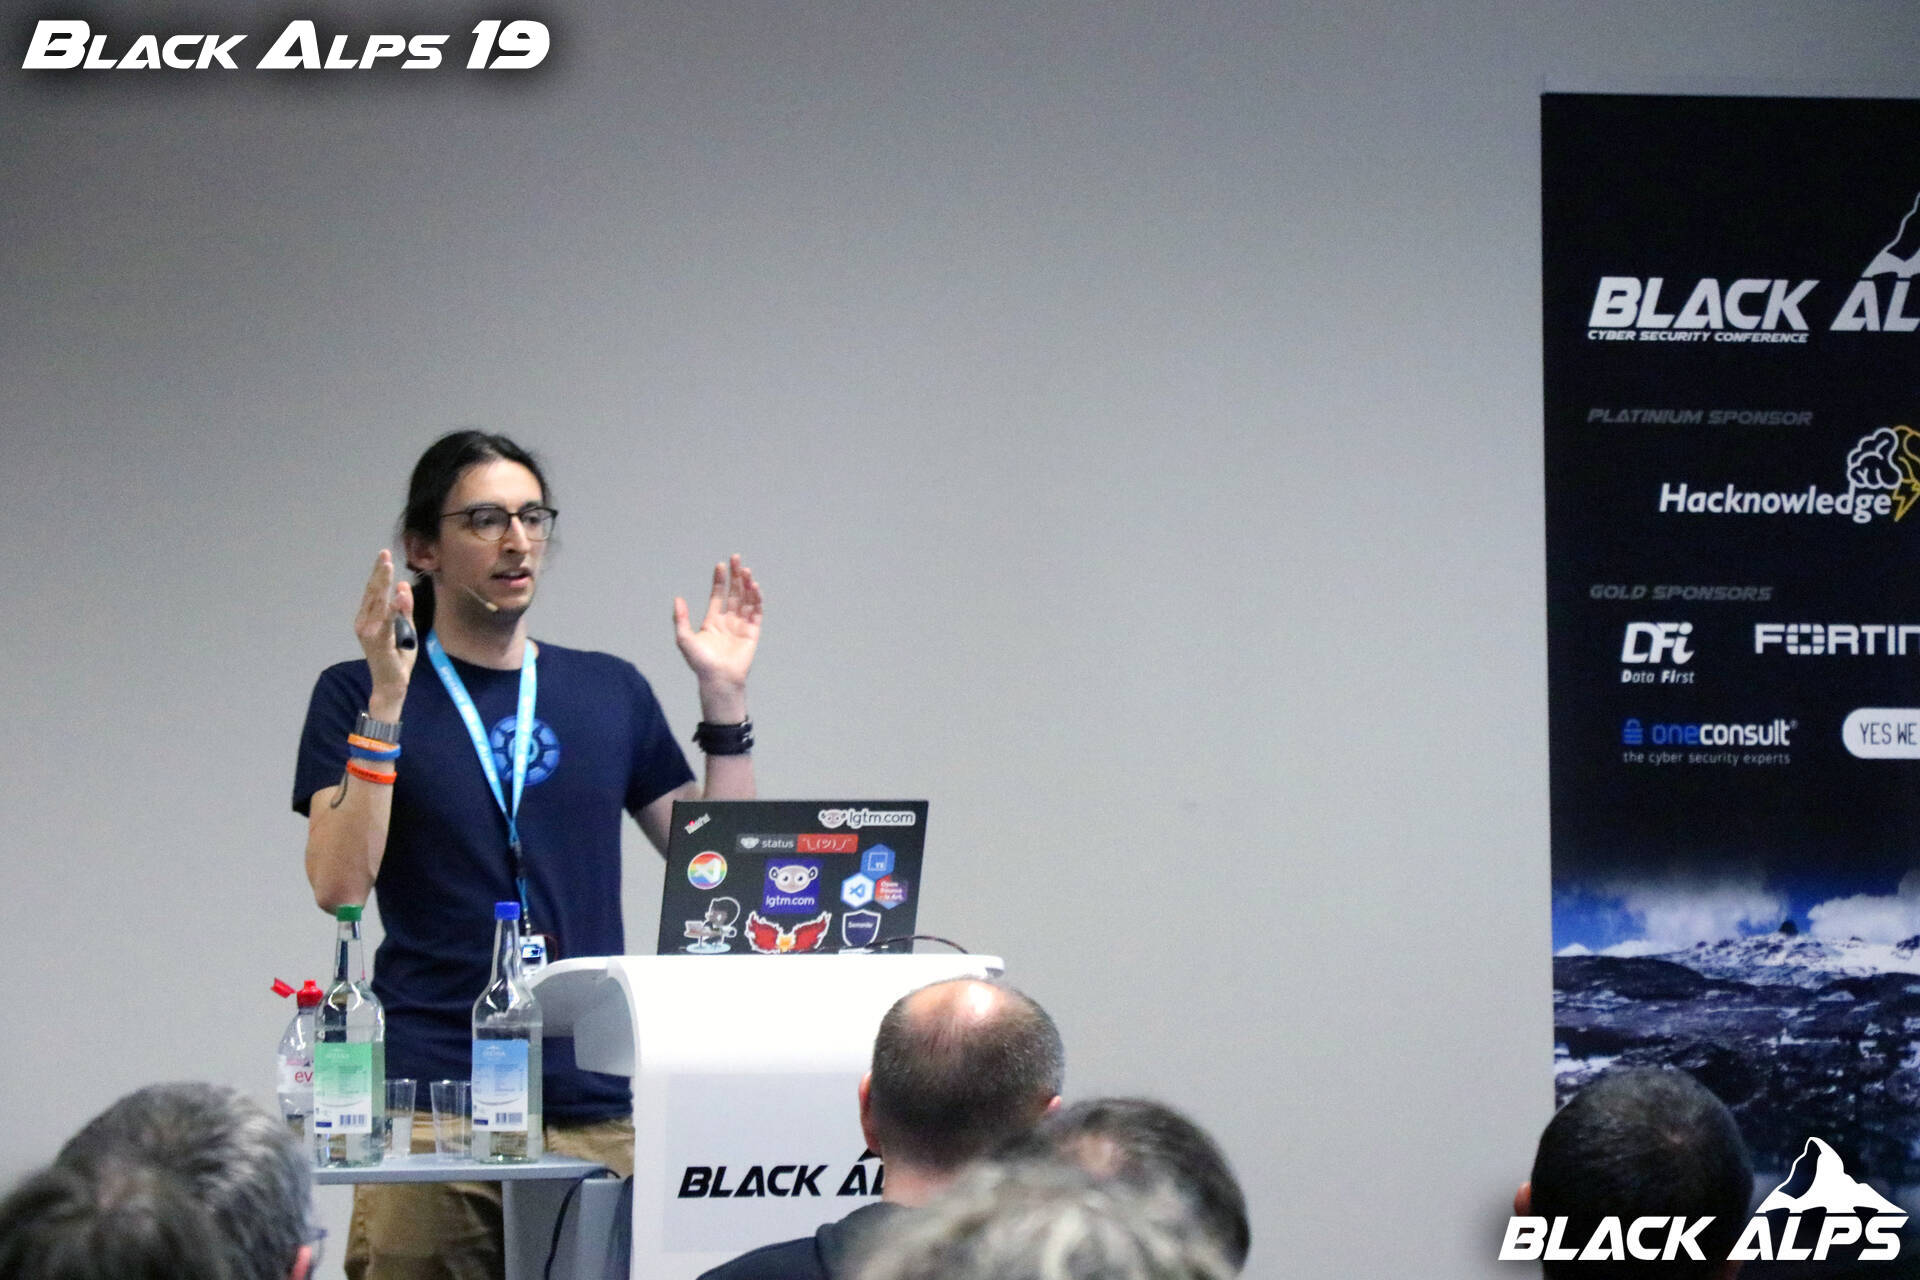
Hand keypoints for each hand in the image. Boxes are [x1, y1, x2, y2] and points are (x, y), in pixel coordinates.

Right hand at [354, 550, 416, 712]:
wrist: (393, 683)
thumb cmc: (397, 657)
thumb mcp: (404, 628)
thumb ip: (404, 608)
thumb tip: (403, 585)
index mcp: (368, 618)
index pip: (374, 592)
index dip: (378, 573)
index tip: (384, 555)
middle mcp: (364, 623)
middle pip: (373, 593)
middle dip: (379, 573)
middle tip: (384, 554)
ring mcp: (369, 632)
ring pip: (378, 603)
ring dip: (383, 584)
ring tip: (388, 567)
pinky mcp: (379, 642)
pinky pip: (387, 622)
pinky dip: (393, 608)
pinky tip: (398, 595)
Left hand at [674, 554, 761, 710]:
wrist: (718, 679)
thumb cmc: (700, 663)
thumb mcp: (684, 639)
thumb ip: (680, 619)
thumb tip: (677, 598)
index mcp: (712, 621)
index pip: (718, 595)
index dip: (719, 580)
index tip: (720, 565)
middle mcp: (728, 621)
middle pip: (734, 593)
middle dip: (735, 576)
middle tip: (736, 559)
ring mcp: (741, 626)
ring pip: (746, 600)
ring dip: (746, 585)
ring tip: (745, 570)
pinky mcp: (752, 633)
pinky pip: (756, 612)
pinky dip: (756, 599)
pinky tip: (754, 587)